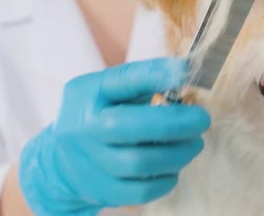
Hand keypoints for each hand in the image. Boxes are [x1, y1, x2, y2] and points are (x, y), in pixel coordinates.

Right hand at [18, 58, 210, 215]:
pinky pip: (142, 190)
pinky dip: (167, 178)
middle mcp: (83, 127)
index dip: (156, 75)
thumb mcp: (112, 89)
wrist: (62, 162)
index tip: (186, 72)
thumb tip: (186, 72)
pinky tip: (174, 166)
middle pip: (132, 127)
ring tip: (193, 143)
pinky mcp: (102, 191)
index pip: (123, 80)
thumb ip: (145, 79)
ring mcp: (89, 163)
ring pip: (141, 163)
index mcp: (88, 94)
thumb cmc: (100, 116)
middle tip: (202, 120)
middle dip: (177, 123)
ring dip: (179, 152)